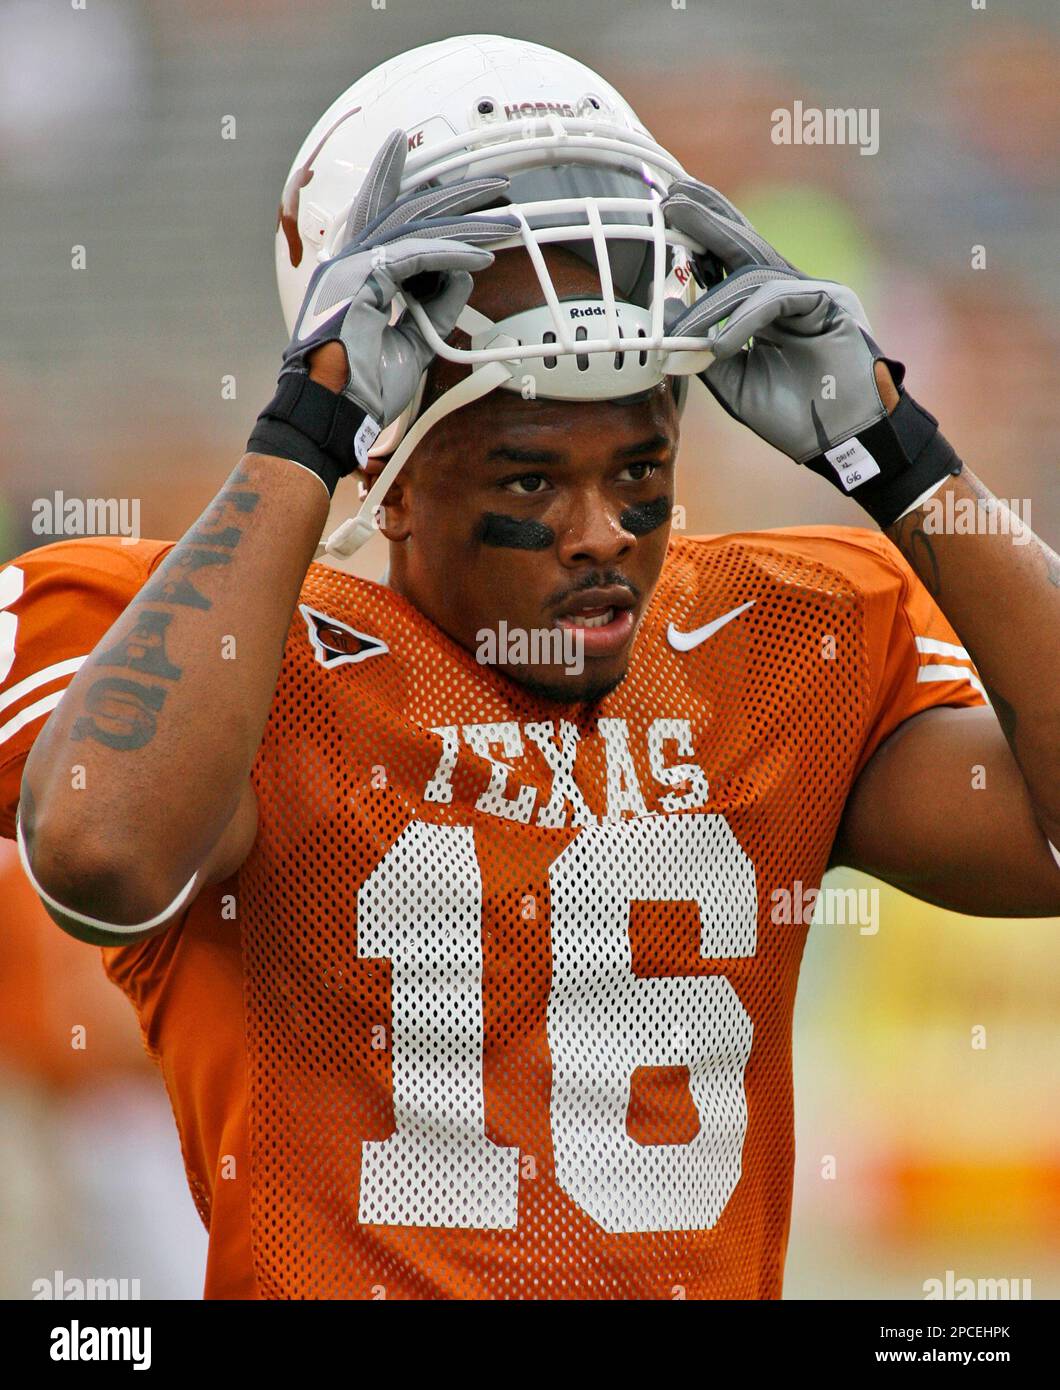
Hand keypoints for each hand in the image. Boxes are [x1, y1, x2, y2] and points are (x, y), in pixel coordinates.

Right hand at [283, 127, 518, 428]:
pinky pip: (417, 256)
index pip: (378, 213)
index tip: (403, 146)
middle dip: (455, 196)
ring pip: (416, 228)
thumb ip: (437, 305)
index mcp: (354, 272)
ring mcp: (352, 267)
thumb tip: (465, 275)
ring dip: (466, 224)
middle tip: (496, 185)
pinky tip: (482, 259)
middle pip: (407, 212)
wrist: (336, 411)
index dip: (391, 177)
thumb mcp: (415, 340)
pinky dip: (452, 255)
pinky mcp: (363, 280)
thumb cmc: (365, 384)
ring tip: (506, 223)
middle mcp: (349, 261)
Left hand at [661, 178, 959, 525]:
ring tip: (684, 333)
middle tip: (672, 197)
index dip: (704, 234)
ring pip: (755, 276)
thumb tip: (667, 310)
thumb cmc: (797, 417)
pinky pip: (777, 299)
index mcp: (770, 307)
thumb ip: (703, 348)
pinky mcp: (831, 303)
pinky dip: (743, 321)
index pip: (733, 261)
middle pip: (746, 245)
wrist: (847, 444)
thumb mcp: (735, 383)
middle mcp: (793, 292)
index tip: (670, 209)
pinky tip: (720, 345)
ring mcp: (815, 293)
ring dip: (712, 304)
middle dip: (708, 219)